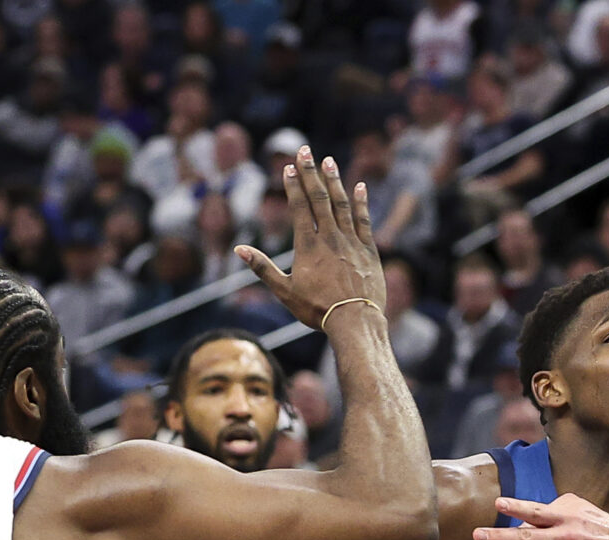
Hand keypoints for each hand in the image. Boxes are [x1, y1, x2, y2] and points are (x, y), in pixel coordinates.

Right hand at [234, 149, 382, 331]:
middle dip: (310, 172)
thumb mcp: (285, 292)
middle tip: (305, 150)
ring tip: (328, 161)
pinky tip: (359, 187)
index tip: (288, 167)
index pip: (299, 208)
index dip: (293, 186)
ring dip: (334, 181)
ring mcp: (351, 242)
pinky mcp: (368, 251)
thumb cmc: (317, 310)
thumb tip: (239, 250)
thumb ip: (262, 268)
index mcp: (308, 246)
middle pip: (319, 198)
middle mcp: (330, 238)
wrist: (355, 321)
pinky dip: (360, 203)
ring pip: (341, 205)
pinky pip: (364, 221)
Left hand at [475, 491, 608, 539]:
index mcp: (563, 519)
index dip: (517, 507)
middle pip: (529, 538)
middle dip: (501, 538)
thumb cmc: (599, 526)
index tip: (498, 504)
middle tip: (478, 536)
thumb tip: (524, 516)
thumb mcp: (578, 507)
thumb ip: (551, 509)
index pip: (536, 511)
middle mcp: (564, 539)